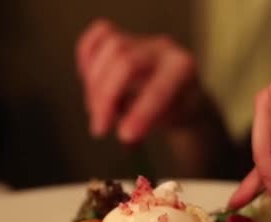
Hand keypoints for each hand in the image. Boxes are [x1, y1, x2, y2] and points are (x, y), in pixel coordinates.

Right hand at [76, 19, 202, 144]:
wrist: (178, 96)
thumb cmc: (173, 111)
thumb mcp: (169, 122)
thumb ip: (147, 124)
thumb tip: (123, 133)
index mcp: (182, 68)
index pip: (158, 87)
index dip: (140, 112)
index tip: (125, 136)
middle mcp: (162, 48)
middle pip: (125, 61)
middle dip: (107, 97)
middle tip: (101, 128)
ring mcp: (140, 39)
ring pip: (110, 48)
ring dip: (95, 84)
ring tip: (98, 110)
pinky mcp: (121, 36)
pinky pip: (98, 36)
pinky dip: (87, 60)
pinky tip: (90, 83)